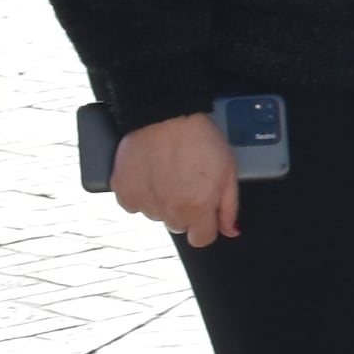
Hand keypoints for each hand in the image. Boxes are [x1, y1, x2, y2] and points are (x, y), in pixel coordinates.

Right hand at [112, 112, 240, 246]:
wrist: (164, 115)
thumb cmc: (199, 138)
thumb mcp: (228, 171)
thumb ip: (229, 207)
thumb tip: (230, 231)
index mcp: (196, 208)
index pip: (202, 239)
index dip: (207, 226)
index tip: (206, 213)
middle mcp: (168, 210)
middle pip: (179, 226)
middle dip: (186, 211)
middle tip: (188, 183)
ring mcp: (143, 201)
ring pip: (156, 215)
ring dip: (162, 202)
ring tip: (168, 174)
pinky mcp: (122, 190)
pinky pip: (133, 204)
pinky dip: (141, 194)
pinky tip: (150, 175)